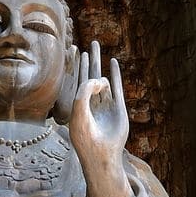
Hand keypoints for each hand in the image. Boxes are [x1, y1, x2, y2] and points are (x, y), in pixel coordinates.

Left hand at [65, 40, 127, 170]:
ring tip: (98, 47)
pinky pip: (117, 86)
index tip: (77, 51)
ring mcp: (105, 104)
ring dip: (99, 64)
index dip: (79, 65)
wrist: (100, 153)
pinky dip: (114, 74)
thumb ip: (84, 90)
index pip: (79, 81)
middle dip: (91, 59)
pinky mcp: (118, 108)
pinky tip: (113, 63)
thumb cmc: (85, 135)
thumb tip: (98, 77)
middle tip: (93, 43)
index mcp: (79, 105)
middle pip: (91, 75)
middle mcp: (92, 103)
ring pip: (103, 79)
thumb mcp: (78, 109)